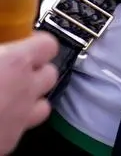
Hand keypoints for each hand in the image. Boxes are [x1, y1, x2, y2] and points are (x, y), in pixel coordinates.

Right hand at [0, 32, 57, 153]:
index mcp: (15, 63)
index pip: (47, 44)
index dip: (36, 42)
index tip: (24, 42)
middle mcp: (24, 90)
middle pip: (49, 74)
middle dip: (35, 70)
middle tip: (12, 70)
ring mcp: (20, 118)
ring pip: (42, 103)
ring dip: (29, 98)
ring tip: (7, 95)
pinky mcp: (9, 142)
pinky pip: (22, 128)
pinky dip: (14, 122)